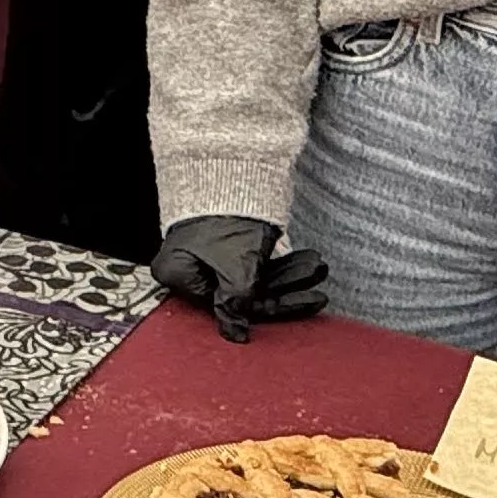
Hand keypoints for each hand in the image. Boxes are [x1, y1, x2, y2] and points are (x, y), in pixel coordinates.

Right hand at [146, 214, 328, 343]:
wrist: (228, 163)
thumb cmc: (225, 213)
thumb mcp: (236, 266)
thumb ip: (238, 301)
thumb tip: (236, 334)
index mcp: (178, 275)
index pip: (224, 304)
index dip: (266, 307)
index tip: (301, 304)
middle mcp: (188, 268)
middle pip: (242, 290)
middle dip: (286, 287)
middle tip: (318, 284)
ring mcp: (206, 255)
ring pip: (253, 275)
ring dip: (289, 274)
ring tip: (317, 267)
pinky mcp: (224, 243)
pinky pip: (254, 261)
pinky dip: (279, 262)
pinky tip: (306, 260)